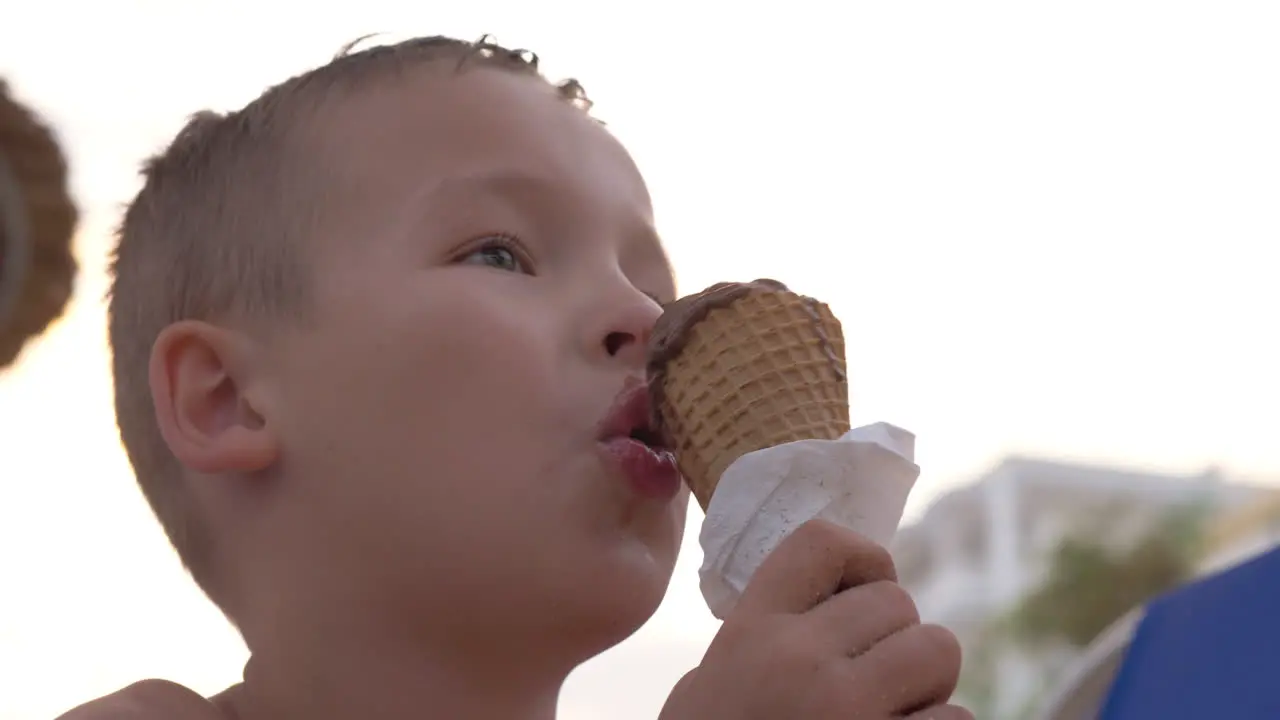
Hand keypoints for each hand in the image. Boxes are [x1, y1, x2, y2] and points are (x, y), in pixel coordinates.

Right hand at [661, 519, 970, 718]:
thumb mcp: (709, 685)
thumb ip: (762, 639)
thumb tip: (830, 606)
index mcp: (751, 633)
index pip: (821, 542)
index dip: (863, 556)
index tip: (866, 588)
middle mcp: (800, 659)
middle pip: (896, 601)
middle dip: (896, 638)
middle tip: (874, 677)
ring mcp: (848, 711)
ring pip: (938, 650)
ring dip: (927, 683)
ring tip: (893, 713)